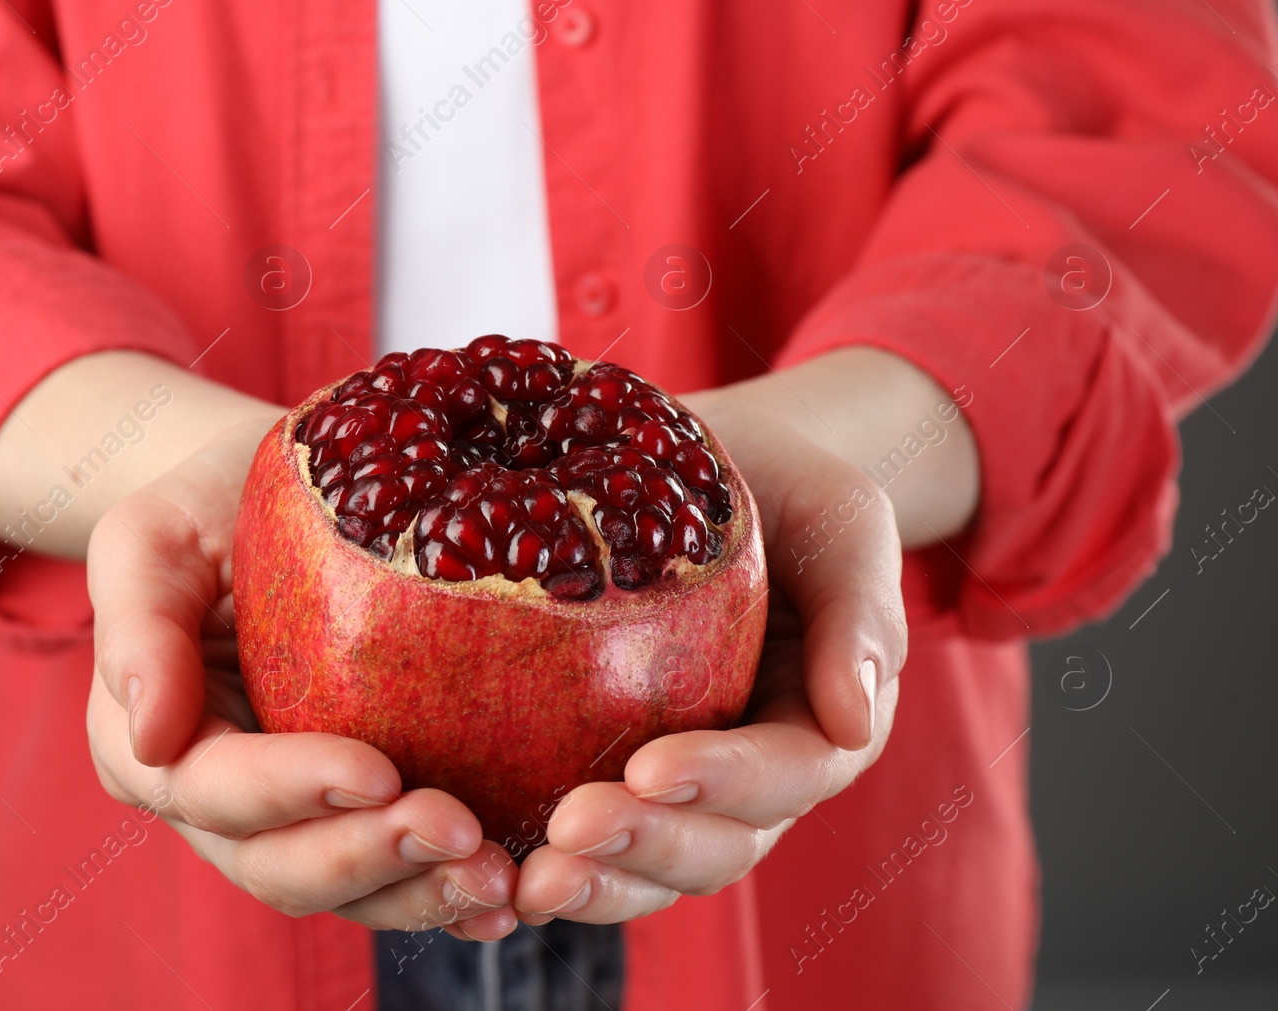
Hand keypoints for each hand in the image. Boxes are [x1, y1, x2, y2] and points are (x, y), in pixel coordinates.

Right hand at [85, 412, 521, 939]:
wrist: (271, 498)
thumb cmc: (205, 507)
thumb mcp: (149, 536)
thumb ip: (136, 622)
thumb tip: (150, 735)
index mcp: (148, 744)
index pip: (214, 789)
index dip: (293, 789)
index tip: (378, 771)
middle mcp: (214, 803)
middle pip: (278, 865)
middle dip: (368, 858)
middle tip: (460, 832)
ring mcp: (287, 817)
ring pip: (342, 889)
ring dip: (418, 892)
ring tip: (498, 877)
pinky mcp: (352, 814)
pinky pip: (392, 876)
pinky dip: (443, 892)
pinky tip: (506, 893)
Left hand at [511, 349, 967, 923]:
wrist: (721, 471)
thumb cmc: (787, 486)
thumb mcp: (841, 519)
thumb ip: (860, 609)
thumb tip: (854, 717)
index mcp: (823, 720)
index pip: (788, 771)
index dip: (725, 781)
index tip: (651, 768)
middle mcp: (760, 774)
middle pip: (721, 843)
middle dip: (649, 847)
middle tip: (569, 832)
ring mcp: (690, 788)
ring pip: (658, 868)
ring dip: (600, 884)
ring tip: (529, 882)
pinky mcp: (624, 782)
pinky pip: (599, 848)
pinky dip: (555, 871)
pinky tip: (495, 878)